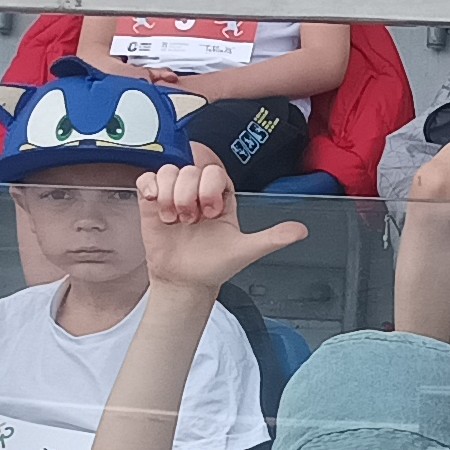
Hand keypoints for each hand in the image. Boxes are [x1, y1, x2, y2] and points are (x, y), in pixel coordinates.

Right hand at [139, 160, 305, 293]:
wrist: (185, 281)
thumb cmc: (214, 265)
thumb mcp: (245, 250)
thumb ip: (272, 238)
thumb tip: (301, 230)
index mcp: (222, 197)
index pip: (215, 171)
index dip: (211, 186)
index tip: (211, 210)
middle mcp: (197, 192)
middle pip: (191, 169)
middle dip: (190, 195)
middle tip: (192, 220)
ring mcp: (174, 195)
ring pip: (170, 170)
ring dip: (171, 195)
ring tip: (174, 219)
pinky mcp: (153, 202)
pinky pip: (148, 178)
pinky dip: (151, 188)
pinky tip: (158, 208)